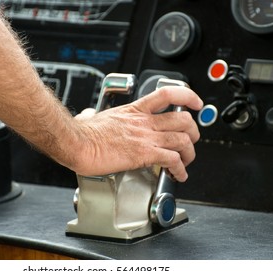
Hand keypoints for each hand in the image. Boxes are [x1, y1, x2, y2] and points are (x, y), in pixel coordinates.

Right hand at [73, 86, 202, 181]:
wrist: (78, 143)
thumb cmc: (84, 133)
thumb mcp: (94, 116)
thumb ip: (95, 115)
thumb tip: (88, 116)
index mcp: (134, 110)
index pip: (168, 94)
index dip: (187, 96)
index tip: (194, 103)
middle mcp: (144, 122)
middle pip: (183, 119)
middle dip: (193, 131)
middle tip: (190, 139)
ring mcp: (146, 137)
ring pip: (183, 140)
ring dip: (189, 153)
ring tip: (186, 161)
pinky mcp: (145, 154)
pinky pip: (172, 160)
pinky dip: (180, 169)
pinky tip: (178, 175)